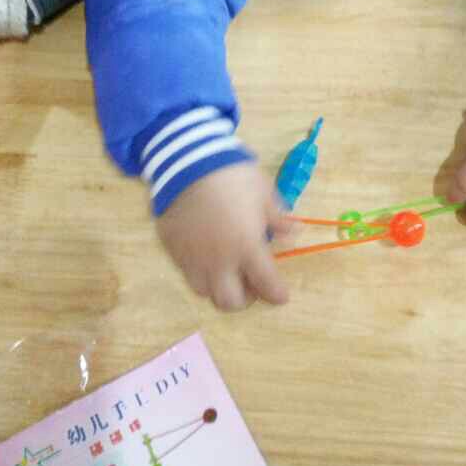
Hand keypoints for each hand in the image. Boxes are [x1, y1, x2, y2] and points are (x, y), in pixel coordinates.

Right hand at [156, 161, 290, 311]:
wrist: (187, 162)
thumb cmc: (232, 175)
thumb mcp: (263, 192)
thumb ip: (278, 217)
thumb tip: (292, 231)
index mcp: (247, 248)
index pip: (267, 286)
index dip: (277, 294)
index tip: (281, 295)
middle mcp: (218, 261)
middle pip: (230, 303)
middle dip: (245, 298)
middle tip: (251, 282)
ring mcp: (192, 258)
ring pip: (204, 292)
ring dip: (219, 287)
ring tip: (227, 270)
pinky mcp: (172, 249)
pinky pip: (186, 272)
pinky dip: (199, 271)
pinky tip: (205, 255)